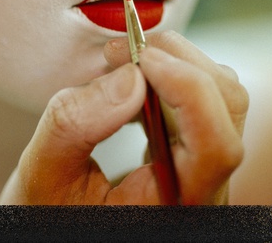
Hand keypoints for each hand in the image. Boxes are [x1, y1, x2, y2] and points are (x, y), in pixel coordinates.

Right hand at [0, 31, 246, 204]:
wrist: (64, 222)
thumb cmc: (54, 212)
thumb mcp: (45, 174)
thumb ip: (74, 125)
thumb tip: (130, 76)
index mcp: (172, 206)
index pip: (216, 146)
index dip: (188, 89)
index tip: (139, 58)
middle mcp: (201, 187)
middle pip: (226, 107)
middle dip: (177, 61)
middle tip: (121, 50)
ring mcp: (200, 166)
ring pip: (219, 95)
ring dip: (174, 63)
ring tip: (123, 60)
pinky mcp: (189, 149)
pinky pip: (199, 99)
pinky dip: (168, 75)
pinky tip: (133, 79)